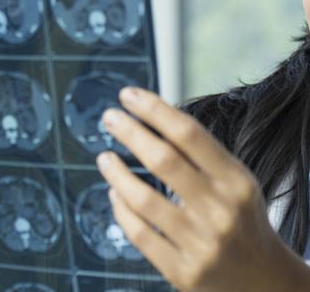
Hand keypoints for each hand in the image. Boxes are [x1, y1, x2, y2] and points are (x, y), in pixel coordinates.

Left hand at [97, 87, 309, 291]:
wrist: (264, 282)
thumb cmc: (240, 220)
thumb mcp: (235, 182)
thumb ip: (200, 155)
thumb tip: (151, 117)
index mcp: (236, 182)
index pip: (189, 134)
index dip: (154, 110)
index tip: (129, 95)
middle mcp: (219, 211)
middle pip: (163, 160)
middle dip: (130, 132)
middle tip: (109, 117)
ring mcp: (200, 244)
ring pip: (143, 199)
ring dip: (116, 173)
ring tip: (104, 158)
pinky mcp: (182, 271)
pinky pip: (138, 234)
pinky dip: (120, 209)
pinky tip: (114, 194)